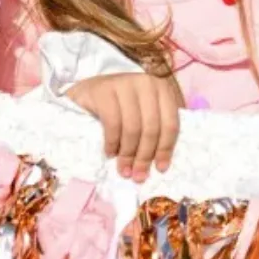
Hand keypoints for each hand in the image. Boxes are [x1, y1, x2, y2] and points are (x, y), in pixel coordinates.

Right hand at [67, 71, 183, 182]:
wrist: (89, 91)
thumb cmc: (121, 107)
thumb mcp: (142, 114)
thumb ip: (154, 130)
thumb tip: (160, 166)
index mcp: (162, 89)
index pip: (170, 123)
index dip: (166, 148)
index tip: (160, 169)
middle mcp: (146, 83)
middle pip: (151, 127)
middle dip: (145, 156)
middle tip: (138, 176)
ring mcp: (124, 83)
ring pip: (133, 127)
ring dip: (128, 153)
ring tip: (123, 169)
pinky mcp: (104, 89)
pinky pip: (112, 122)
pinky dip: (112, 142)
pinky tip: (110, 153)